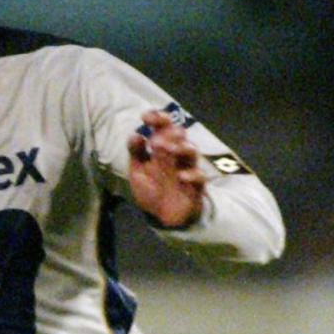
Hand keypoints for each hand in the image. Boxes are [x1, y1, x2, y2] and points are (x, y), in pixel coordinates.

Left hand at [127, 109, 206, 228]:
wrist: (164, 215)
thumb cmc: (153, 188)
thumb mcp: (138, 171)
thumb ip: (136, 154)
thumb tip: (134, 135)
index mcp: (163, 146)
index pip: (164, 125)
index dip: (157, 118)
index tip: (145, 117)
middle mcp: (177, 153)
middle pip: (180, 134)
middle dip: (169, 132)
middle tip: (155, 140)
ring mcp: (188, 167)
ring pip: (191, 151)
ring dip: (181, 148)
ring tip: (169, 150)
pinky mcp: (196, 186)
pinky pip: (199, 177)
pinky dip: (192, 175)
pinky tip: (181, 177)